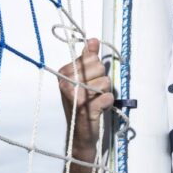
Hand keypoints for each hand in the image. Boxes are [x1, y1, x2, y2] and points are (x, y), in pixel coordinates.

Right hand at [58, 38, 114, 159]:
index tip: (89, 79)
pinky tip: (99, 108)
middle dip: (101, 79)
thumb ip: (88, 58)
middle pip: (100, 68)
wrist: (80, 133)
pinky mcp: (85, 110)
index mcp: (64, 72)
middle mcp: (66, 83)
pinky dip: (107, 103)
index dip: (96, 68)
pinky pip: (107, 97)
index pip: (91, 57)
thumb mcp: (84, 78)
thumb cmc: (82, 103)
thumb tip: (93, 40)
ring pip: (105, 82)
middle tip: (93, 92)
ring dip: (105, 92)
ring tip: (95, 100)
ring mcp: (75, 96)